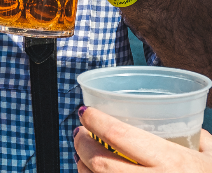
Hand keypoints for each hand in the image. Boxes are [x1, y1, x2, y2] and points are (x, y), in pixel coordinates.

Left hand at [74, 106, 211, 171]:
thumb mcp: (211, 158)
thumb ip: (196, 138)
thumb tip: (181, 123)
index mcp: (173, 163)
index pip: (120, 135)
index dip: (95, 120)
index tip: (85, 112)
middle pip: (101, 164)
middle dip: (81, 144)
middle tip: (79, 133)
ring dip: (83, 168)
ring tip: (83, 156)